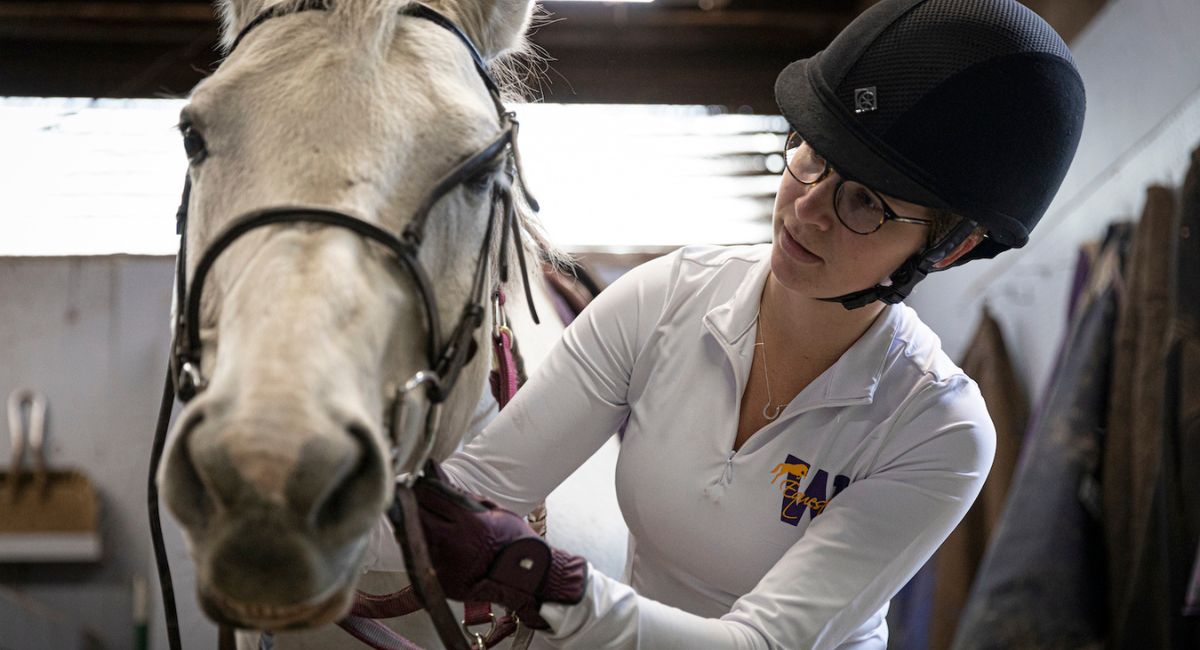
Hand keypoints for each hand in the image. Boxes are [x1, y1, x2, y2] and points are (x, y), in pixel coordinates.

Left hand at [412, 463, 587, 628]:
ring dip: (411, 527)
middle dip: (410, 505)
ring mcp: (446, 564)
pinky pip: (421, 561)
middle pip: (416, 516)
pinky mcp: (442, 582)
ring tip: (417, 521)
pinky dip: (419, 548)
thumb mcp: (491, 509)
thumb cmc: (512, 539)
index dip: (419, 487)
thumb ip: (460, 494)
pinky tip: (425, 542)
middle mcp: (452, 541)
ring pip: (413, 538)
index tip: (416, 483)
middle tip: (411, 500)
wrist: (526, 575)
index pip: (429, 496)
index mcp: (466, 520)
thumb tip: (434, 472)